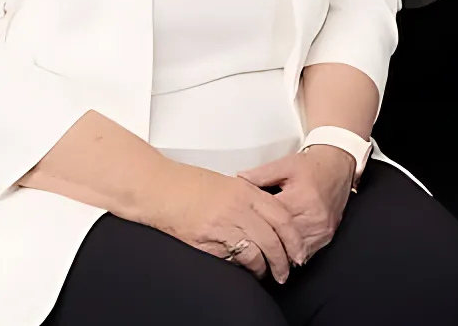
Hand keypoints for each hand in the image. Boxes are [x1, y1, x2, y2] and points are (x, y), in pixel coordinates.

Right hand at [147, 164, 305, 282]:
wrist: (158, 188)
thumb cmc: (190, 184)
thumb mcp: (229, 184)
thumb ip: (251, 198)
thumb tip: (271, 219)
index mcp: (246, 191)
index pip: (282, 217)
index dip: (294, 238)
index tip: (299, 252)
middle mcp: (237, 209)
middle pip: (272, 239)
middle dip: (283, 260)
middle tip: (286, 271)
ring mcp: (220, 226)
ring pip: (254, 253)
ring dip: (263, 268)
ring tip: (265, 274)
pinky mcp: (204, 242)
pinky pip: (230, 260)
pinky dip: (240, 267)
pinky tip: (242, 270)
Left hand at [239, 147, 357, 264]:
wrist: (339, 165)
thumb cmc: (312, 166)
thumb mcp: (284, 165)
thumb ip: (259, 174)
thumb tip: (236, 181)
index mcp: (301, 198)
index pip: (272, 220)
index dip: (255, 225)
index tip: (241, 229)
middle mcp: (314, 216)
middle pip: (282, 238)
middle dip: (264, 243)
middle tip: (245, 249)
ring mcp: (322, 228)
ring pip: (294, 250)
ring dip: (278, 253)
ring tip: (261, 255)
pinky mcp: (328, 234)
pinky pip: (307, 252)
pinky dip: (292, 253)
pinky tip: (281, 253)